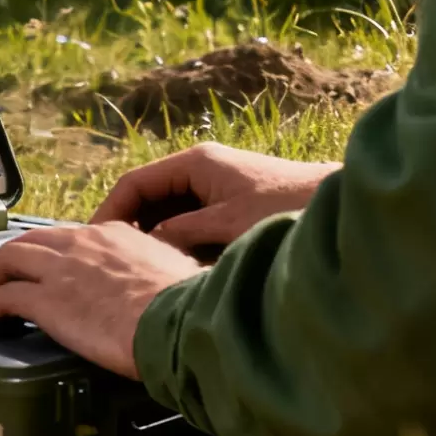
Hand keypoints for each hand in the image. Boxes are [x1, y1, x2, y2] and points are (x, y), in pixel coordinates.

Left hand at [0, 223, 198, 377]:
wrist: (181, 321)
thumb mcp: (179, 273)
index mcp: (115, 235)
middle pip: (30, 241)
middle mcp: (83, 244)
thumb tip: (164, 282)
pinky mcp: (47, 301)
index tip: (48, 269)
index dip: (53, 252)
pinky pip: (3, 297)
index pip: (71, 236)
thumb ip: (161, 271)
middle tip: (3, 279)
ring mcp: (61, 270)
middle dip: (11, 259)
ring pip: (8, 260)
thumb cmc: (190, 306)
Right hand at [89, 142, 338, 251]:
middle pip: (149, 199)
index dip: (109, 213)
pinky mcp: (235, 207)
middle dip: (129, 230)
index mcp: (195, 163)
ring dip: (156, 240)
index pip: (134, 184)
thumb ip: (182, 233)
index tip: (91, 244)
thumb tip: (145, 246)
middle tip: (110, 264)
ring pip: (171, 214)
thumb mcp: (228, 225)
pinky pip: (193, 224)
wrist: (344, 207)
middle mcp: (203, 170)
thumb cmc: (290, 208)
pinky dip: (181, 244)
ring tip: (140, 271)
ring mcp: (219, 189)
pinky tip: (178, 269)